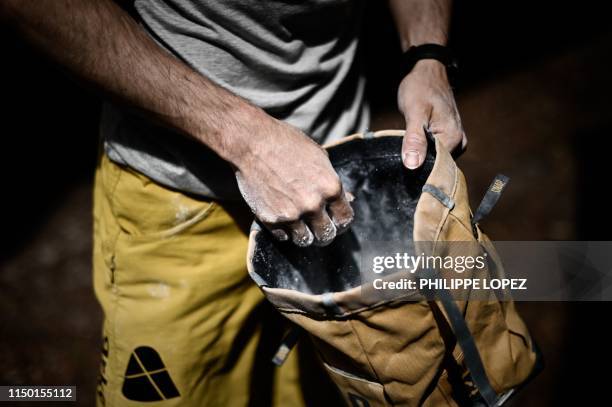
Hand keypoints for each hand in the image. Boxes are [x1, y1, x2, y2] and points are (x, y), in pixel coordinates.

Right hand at [232, 116, 353, 246]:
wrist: (251, 142)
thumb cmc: (287, 143)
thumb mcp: (318, 156)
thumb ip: (332, 182)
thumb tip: (348, 200)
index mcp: (330, 187)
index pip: (345, 219)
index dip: (340, 221)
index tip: (334, 220)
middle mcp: (313, 204)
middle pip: (326, 235)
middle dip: (323, 232)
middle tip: (317, 227)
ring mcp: (291, 214)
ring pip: (305, 240)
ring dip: (303, 234)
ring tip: (299, 224)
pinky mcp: (270, 219)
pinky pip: (283, 237)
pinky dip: (284, 231)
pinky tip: (282, 218)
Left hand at [397, 59, 465, 167]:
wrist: (427, 71)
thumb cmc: (421, 87)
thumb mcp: (414, 112)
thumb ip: (414, 139)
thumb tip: (412, 165)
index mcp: (453, 137)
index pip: (436, 166)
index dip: (418, 168)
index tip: (405, 167)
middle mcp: (458, 141)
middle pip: (436, 164)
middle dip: (419, 162)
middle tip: (403, 155)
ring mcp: (455, 139)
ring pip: (435, 158)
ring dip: (421, 156)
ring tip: (408, 148)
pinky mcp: (447, 136)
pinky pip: (435, 150)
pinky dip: (424, 150)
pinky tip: (414, 145)